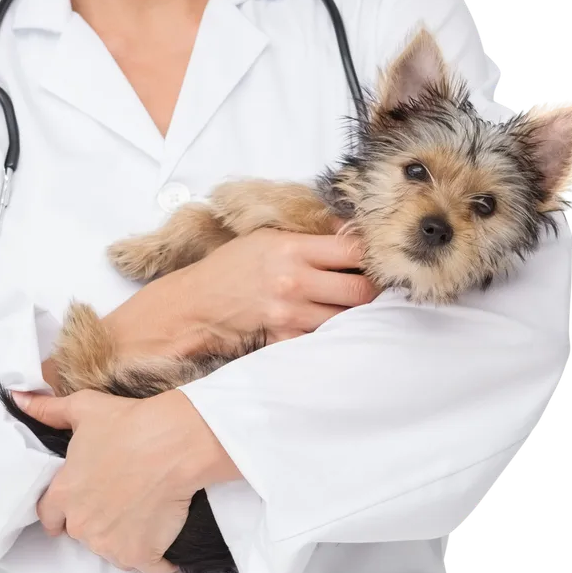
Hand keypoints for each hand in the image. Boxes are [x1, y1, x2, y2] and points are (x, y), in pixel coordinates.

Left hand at [11, 387, 205, 572]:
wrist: (173, 442)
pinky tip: (164, 534)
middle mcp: (81, 526)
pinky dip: (155, 557)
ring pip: (113, 549)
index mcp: (64, 494)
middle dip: (97, 519)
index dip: (62, 510)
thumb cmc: (128, 423)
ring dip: (125, 537)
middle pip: (83, 531)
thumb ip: (48, 410)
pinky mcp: (141, 556)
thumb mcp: (83, 408)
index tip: (78, 503)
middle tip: (120, 495)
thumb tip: (17, 400)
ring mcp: (111, 545)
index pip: (49, 516)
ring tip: (144, 508)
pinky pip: (146, 567)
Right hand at [168, 226, 381, 346]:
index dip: (373, 254)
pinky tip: (330, 324)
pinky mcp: (285, 340)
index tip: (376, 257)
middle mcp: (295, 281)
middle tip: (374, 286)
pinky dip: (332, 332)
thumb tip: (349, 232)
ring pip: (348, 318)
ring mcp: (290, 314)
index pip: (354, 250)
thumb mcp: (266, 237)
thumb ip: (308, 236)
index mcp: (292, 249)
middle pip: (362, 289)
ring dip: (355, 313)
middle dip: (373, 289)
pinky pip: (324, 338)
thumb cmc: (230, 267)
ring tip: (352, 305)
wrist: (195, 304)